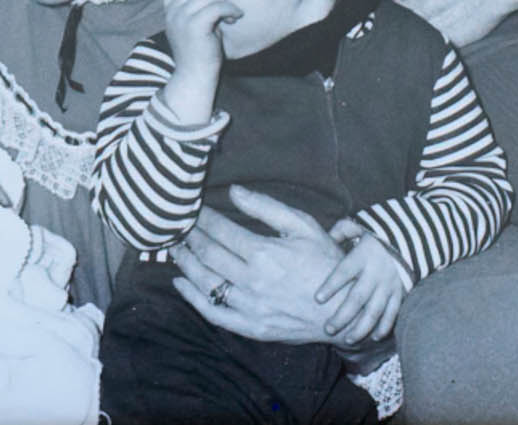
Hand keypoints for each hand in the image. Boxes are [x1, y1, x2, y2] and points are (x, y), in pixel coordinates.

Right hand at [162, 0, 237, 72]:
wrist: (195, 77)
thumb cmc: (199, 52)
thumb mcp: (192, 25)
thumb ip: (195, 7)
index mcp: (170, 12)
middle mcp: (173, 13)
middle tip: (224, 8)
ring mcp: (182, 19)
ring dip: (224, 3)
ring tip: (230, 15)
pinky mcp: (195, 27)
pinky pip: (216, 7)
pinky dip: (229, 9)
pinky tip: (233, 18)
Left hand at [169, 185, 344, 343]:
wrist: (343, 309)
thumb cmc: (325, 262)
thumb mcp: (303, 226)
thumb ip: (266, 208)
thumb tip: (234, 191)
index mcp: (265, 253)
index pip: (221, 231)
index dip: (202, 218)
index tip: (192, 209)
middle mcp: (252, 281)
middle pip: (208, 255)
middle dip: (189, 238)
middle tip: (176, 227)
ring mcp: (250, 307)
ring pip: (205, 283)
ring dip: (185, 263)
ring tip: (175, 249)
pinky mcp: (251, 327)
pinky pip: (214, 313)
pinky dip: (192, 298)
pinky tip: (181, 283)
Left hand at [316, 219, 406, 345]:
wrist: (411, 236)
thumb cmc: (377, 233)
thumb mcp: (359, 226)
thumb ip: (342, 231)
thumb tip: (325, 238)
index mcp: (363, 255)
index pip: (344, 272)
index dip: (331, 286)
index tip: (317, 299)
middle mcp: (376, 272)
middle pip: (357, 298)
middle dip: (342, 316)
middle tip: (328, 329)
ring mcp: (389, 284)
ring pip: (374, 310)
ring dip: (361, 327)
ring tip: (347, 340)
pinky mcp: (401, 292)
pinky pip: (393, 312)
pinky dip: (385, 326)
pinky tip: (374, 337)